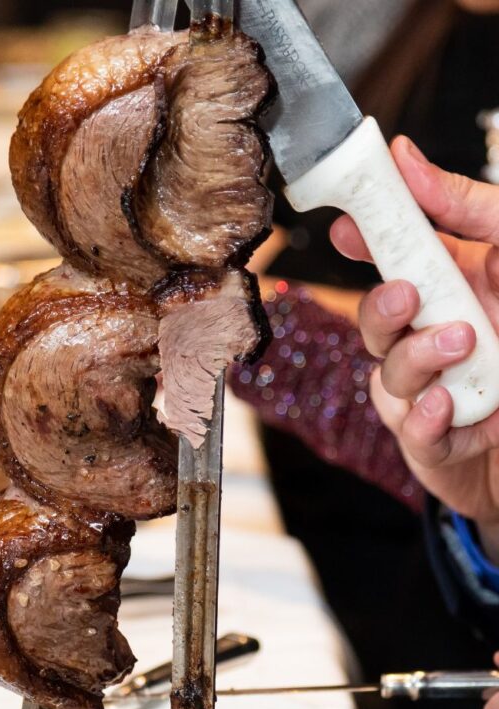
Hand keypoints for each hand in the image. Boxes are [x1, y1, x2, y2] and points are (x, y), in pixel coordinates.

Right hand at [330, 137, 498, 558]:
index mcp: (456, 292)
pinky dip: (424, 420)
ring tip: (463, 343)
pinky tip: (453, 405)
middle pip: (375, 325)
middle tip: (409, 294)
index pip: (390, 266)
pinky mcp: (442, 446)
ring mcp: (437, 393)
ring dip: (415, 359)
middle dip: (380, 309)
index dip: (361, 247)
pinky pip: (413, 434)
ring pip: (388, 378)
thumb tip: (404, 157)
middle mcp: (437, 340)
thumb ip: (468, 207)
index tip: (344, 227)